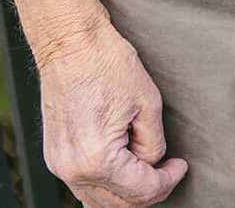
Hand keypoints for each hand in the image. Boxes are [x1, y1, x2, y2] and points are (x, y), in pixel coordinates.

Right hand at [38, 19, 187, 206]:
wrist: (71, 43)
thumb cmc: (106, 62)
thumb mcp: (148, 102)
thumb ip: (153, 143)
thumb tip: (152, 164)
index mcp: (98, 158)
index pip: (141, 191)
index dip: (167, 182)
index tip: (179, 167)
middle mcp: (73, 169)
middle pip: (119, 203)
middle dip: (149, 190)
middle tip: (168, 170)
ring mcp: (60, 165)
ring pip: (99, 200)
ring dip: (127, 190)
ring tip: (147, 165)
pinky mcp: (55, 156)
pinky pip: (84, 184)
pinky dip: (106, 182)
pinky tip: (123, 164)